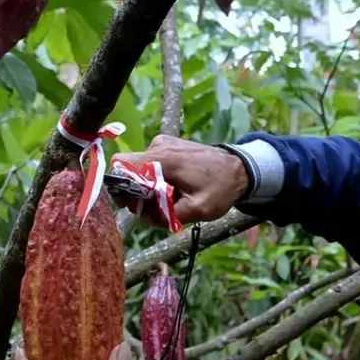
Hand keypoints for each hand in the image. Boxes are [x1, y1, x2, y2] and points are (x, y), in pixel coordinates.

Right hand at [113, 136, 250, 226]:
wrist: (240, 169)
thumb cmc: (221, 188)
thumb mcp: (197, 210)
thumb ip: (167, 215)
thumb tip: (145, 215)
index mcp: (162, 159)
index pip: (120, 165)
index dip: (119, 187)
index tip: (132, 204)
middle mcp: (158, 146)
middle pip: (127, 170)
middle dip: (136, 193)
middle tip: (155, 209)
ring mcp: (162, 144)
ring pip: (139, 170)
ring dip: (148, 189)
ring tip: (170, 200)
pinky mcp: (167, 146)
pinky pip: (150, 165)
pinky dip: (156, 180)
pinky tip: (173, 190)